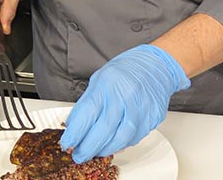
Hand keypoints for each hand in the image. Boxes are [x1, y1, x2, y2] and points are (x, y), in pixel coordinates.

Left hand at [60, 44, 190, 162]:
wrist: (155, 66)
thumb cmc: (125, 72)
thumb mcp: (98, 79)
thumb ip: (86, 103)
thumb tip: (73, 125)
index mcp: (107, 85)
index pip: (87, 114)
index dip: (75, 133)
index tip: (67, 143)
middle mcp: (125, 97)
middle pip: (103, 130)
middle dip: (87, 147)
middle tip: (78, 155)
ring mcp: (141, 109)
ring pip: (120, 139)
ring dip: (104, 149)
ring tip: (94, 152)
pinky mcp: (152, 118)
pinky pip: (134, 138)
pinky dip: (120, 144)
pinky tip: (112, 144)